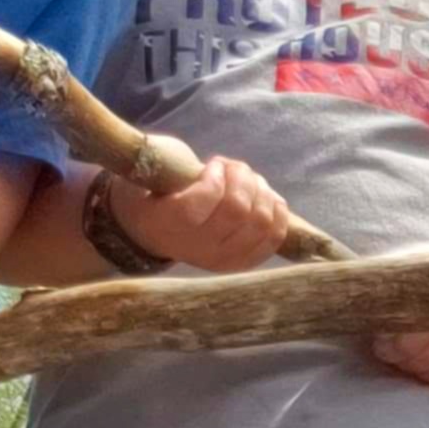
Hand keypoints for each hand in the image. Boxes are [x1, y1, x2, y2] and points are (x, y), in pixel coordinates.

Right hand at [108, 158, 288, 272]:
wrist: (151, 231)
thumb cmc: (157, 191)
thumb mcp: (155, 172)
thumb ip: (180, 165)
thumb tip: (221, 167)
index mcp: (164, 223)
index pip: (200, 204)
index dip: (216, 178)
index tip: (212, 165)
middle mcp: (193, 248)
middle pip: (238, 210)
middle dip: (242, 177)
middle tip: (231, 167)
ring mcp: (220, 259)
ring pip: (261, 221)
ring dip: (261, 190)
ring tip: (246, 180)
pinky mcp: (241, 262)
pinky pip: (274, 237)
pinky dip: (277, 210)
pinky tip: (263, 196)